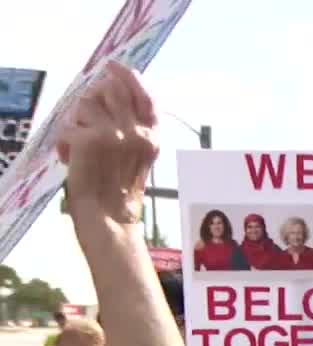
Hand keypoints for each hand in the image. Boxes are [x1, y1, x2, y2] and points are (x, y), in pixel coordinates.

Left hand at [57, 61, 158, 225]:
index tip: (112, 65)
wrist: (110, 215)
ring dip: (76, 120)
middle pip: (111, 89)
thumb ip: (133, 127)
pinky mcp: (92, 140)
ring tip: (80, 143)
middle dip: (93, 95)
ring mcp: (115, 134)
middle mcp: (137, 132)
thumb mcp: (139, 155)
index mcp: (152, 136)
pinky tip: (70, 158)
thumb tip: (110, 92)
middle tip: (86, 114)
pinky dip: (64, 142)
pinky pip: (68, 125)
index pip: (145, 95)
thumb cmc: (120, 188)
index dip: (128, 76)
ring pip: (85, 103)